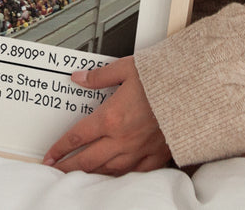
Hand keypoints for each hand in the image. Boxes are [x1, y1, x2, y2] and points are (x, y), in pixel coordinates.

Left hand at [42, 57, 170, 174]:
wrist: (194, 91)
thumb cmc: (164, 79)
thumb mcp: (126, 69)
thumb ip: (99, 76)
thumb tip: (79, 78)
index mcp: (111, 117)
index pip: (78, 137)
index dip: (60, 148)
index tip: (50, 155)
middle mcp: (122, 138)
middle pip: (87, 160)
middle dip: (68, 167)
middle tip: (56, 171)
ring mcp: (139, 150)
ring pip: (108, 170)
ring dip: (90, 174)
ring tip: (79, 175)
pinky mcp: (156, 156)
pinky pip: (133, 173)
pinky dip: (120, 176)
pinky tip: (113, 175)